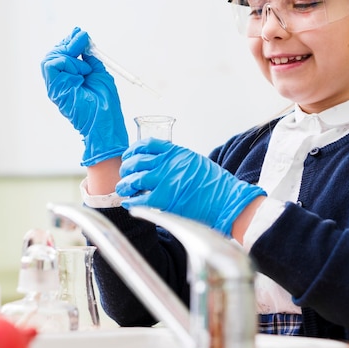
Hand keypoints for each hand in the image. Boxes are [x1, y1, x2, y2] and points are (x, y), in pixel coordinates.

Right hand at [41, 27, 128, 165]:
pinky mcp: (54, 89)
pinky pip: (52, 65)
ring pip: (51, 58)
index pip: (63, 54)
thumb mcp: (99, 72)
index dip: (70, 42)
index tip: (81, 33)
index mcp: (70, 78)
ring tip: (86, 67)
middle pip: (54, 54)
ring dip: (70, 54)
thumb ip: (90, 58)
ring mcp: (56, 86)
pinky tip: (81, 72)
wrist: (106, 120)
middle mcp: (60, 82)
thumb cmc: (105, 102)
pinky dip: (67, 62)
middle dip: (69, 43)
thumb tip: (83, 41)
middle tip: (83, 39)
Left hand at [116, 139, 265, 235]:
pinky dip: (131, 201)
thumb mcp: (194, 161)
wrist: (224, 199)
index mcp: (175, 152)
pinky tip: (129, 203)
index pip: (147, 144)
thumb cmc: (213, 183)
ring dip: (125, 185)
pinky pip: (140, 199)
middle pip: (136, 162)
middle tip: (125, 175)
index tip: (129, 155)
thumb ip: (177, 160)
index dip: (133, 150)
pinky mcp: (164, 199)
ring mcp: (165, 180)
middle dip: (126, 169)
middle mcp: (167, 163)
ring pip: (135, 180)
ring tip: (123, 190)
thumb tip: (162, 164)